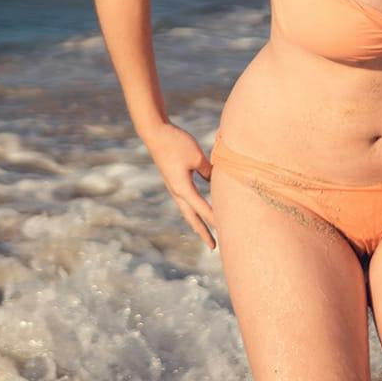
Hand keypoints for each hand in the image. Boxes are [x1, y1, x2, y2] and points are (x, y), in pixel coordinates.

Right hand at [145, 122, 217, 249]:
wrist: (155, 132)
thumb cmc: (176, 143)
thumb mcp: (197, 157)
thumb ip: (209, 171)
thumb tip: (216, 180)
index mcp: (183, 188)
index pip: (203, 209)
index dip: (215, 221)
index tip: (226, 234)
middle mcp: (177, 191)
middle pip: (192, 218)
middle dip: (203, 232)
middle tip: (213, 247)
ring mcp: (174, 187)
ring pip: (187, 210)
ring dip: (197, 222)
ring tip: (206, 233)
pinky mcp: (173, 180)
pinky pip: (186, 199)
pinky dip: (194, 208)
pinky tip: (200, 209)